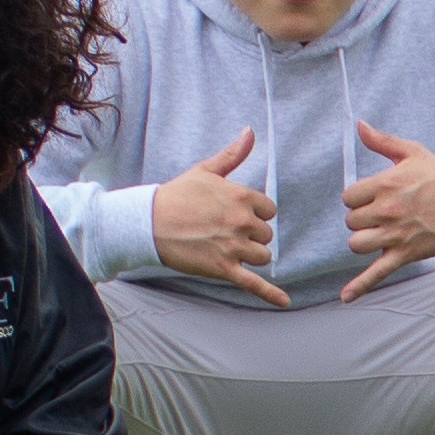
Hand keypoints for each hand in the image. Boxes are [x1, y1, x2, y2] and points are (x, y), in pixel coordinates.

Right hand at [151, 132, 289, 306]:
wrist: (149, 222)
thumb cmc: (177, 195)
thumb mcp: (206, 170)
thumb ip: (233, 154)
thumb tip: (250, 132)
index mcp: (242, 197)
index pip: (269, 211)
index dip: (255, 214)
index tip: (235, 215)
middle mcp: (242, 222)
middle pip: (266, 235)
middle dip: (250, 235)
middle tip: (223, 231)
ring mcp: (234, 246)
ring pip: (262, 256)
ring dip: (250, 255)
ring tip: (226, 248)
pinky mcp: (224, 268)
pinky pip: (254, 283)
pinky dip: (271, 294)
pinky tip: (285, 302)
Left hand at [337, 121, 434, 299]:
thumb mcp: (413, 153)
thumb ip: (383, 141)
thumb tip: (359, 125)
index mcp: (385, 184)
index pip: (349, 197)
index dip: (357, 198)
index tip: (371, 198)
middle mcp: (387, 211)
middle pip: (351, 222)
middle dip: (361, 219)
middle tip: (379, 215)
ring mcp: (395, 235)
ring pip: (357, 245)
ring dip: (363, 240)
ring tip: (377, 234)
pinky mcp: (404, 254)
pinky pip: (376, 273)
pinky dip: (360, 286)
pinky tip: (346, 297)